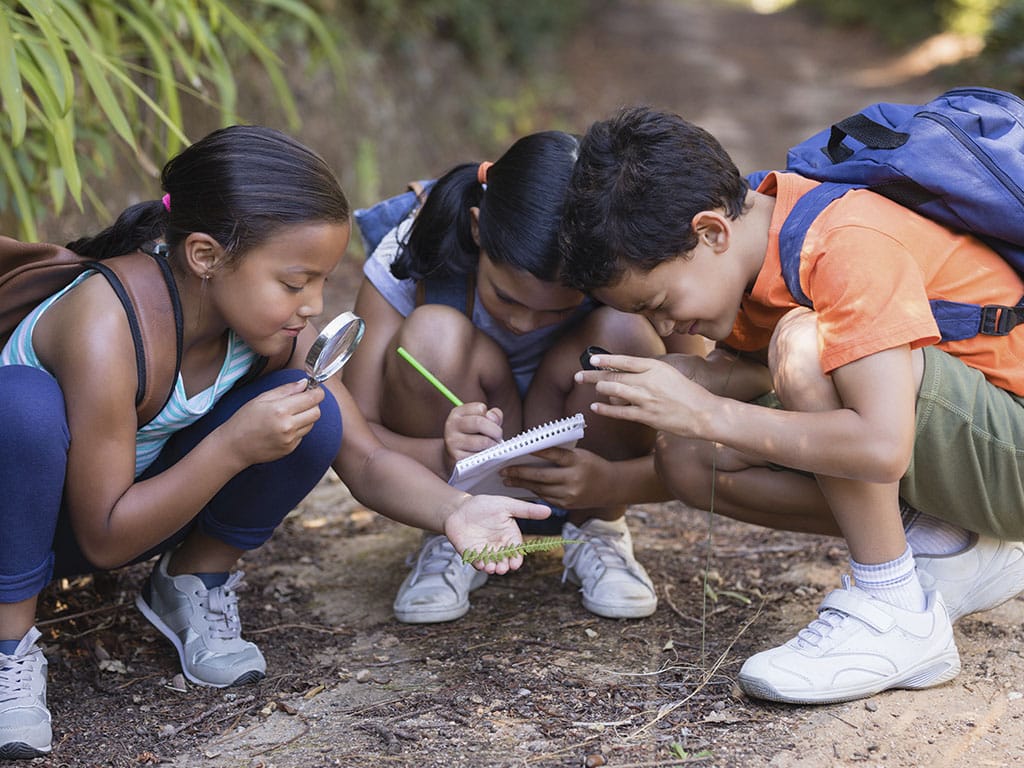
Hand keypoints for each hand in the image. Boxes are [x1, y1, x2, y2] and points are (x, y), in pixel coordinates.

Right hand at [221, 379, 324, 465]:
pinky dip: (298, 429)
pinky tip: (284, 427)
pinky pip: (303, 435)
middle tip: (302, 401)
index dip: (317, 392)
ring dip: (306, 417)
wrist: (234, 446)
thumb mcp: (262, 398)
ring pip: (311, 424)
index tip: (315, 389)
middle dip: (313, 404)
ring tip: (289, 415)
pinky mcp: (290, 449)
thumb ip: (286, 390)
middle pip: (316, 412)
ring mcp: (290, 439)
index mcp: (280, 409)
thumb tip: (305, 383)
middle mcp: (288, 426)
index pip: (312, 398)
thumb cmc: (245, 420)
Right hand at [442, 402, 503, 471]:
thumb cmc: (473, 437)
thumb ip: (493, 415)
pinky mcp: (456, 457)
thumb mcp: (481, 421)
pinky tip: (484, 455)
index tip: (493, 424)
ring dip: (493, 445)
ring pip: (482, 441)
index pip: (480, 409)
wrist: (455, 458)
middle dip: (496, 431)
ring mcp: (452, 441)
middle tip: (498, 437)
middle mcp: (452, 425)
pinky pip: (480, 456)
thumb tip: (494, 418)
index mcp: (457, 413)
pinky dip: (487, 456)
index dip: (492, 417)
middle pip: (480, 423)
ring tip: (493, 447)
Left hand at [443, 495, 550, 573]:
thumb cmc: (485, 506)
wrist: (460, 507)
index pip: (516, 552)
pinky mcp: (471, 554)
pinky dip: (479, 565)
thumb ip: (526, 511)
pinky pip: (476, 562)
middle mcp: (499, 547)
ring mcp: (485, 552)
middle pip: (504, 561)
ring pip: (491, 564)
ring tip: (491, 567)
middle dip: (504, 566)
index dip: (516, 559)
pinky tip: (480, 564)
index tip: (515, 563)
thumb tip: (549, 510)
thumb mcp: (507, 505)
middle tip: (502, 568)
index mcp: (510, 537)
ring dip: (492, 568)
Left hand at [499, 446, 610, 508]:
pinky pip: (546, 497)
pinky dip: (533, 491)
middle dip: (519, 473)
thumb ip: (560, 455)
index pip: (553, 454)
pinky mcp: (568, 504)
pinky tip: (522, 487)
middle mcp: (573, 479)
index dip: (535, 451)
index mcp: (577, 461)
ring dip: (522, 484)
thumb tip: (531, 452)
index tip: (518, 448)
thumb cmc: (592, 465)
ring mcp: (570, 494)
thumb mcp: (580, 454)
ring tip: (507, 480)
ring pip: (540, 489)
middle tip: (503, 470)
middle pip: (541, 476)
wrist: (613, 486)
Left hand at [574, 352, 712, 437]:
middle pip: (614, 375)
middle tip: (579, 375)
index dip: (606, 360)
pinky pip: (620, 412)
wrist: (704, 413)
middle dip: (593, 375)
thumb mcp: (670, 374)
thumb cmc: (689, 394)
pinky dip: (605, 409)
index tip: (592, 359)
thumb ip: (649, 372)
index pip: (625, 361)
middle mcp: (649, 380)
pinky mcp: (647, 416)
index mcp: (656, 367)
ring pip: (615, 391)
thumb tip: (627, 373)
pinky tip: (595, 407)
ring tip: (590, 387)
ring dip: (599, 389)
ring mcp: (647, 399)